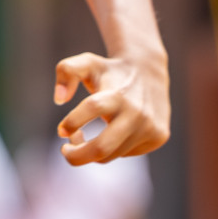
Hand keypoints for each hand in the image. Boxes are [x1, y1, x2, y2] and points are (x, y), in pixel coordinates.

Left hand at [53, 50, 169, 164]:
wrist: (149, 71)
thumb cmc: (109, 70)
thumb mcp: (86, 63)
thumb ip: (66, 72)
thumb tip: (59, 99)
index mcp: (117, 94)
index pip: (92, 109)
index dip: (72, 122)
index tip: (61, 130)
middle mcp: (136, 113)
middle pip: (101, 148)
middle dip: (77, 156)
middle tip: (65, 151)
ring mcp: (150, 127)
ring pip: (112, 154)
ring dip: (91, 151)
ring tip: (81, 137)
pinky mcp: (158, 137)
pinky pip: (126, 152)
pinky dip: (111, 149)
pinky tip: (108, 133)